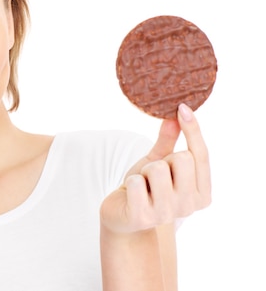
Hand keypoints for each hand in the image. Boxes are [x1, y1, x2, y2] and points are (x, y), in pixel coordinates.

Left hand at [100, 103, 211, 233]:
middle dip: (162, 160)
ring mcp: (167, 214)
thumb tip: (175, 115)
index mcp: (202, 194)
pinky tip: (131, 195)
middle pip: (182, 159)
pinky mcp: (143, 217)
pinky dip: (130, 183)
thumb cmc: (144, 188)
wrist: (121, 216)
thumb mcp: (158, 163)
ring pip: (158, 169)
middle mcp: (189, 206)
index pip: (202, 156)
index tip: (182, 107)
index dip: (193, 130)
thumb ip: (168, 143)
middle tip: (152, 175)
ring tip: (143, 185)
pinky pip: (136, 182)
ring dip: (144, 172)